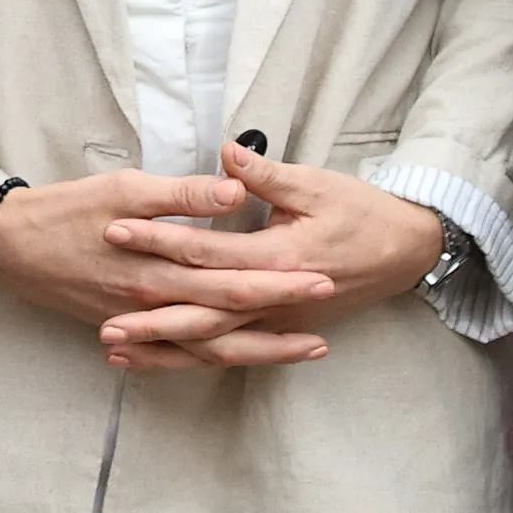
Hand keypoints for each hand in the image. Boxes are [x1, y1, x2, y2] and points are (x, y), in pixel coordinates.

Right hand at [0, 167, 331, 369]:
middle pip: (231, 321)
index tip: (321, 276)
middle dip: (283, 320)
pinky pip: (177, 355)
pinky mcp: (128, 328)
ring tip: (303, 349)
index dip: (280, 281)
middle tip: (329, 318)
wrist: (9, 244)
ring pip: (210, 349)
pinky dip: (209, 359)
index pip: (233, 280)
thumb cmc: (68, 209)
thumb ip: (182, 195)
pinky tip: (240, 359)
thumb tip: (235, 192)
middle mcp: (155, 304)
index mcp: (159, 267)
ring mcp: (142, 323)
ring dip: (259, 350)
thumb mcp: (124, 188)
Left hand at [96, 144, 440, 365]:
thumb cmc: (362, 211)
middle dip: (153, 317)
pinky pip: (231, 350)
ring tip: (118, 349)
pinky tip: (158, 358)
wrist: (408, 250)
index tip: (116, 230)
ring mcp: (279, 319)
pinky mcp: (281, 327)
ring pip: (215, 342)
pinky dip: (192, 357)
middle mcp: (275, 297)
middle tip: (104, 320)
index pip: (207, 250)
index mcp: (279, 256)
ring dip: (166, 348)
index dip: (159, 239)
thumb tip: (226, 154)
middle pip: (204, 312)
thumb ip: (265, 174)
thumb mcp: (316, 184)